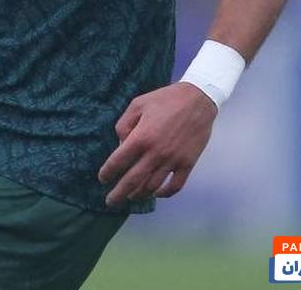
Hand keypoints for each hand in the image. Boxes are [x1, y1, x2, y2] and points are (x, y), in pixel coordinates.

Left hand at [97, 81, 216, 207]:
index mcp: (141, 137)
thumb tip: (120, 145)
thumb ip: (124, 125)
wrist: (197, 100)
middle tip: (110, 202)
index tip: (103, 179)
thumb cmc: (164, 99)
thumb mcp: (137, 104)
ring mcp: (173, 160)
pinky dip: (164, 194)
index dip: (108, 173)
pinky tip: (157, 193)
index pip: (118, 162)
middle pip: (132, 180)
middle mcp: (155, 153)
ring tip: (131, 197)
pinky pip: (175, 186)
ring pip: (152, 187)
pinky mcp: (188, 163)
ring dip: (139, 195)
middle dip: (119, 193)